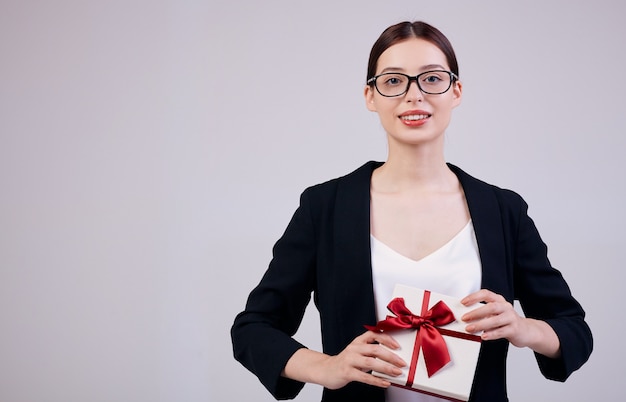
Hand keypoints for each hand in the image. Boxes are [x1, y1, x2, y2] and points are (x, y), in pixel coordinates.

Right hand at [283, 330, 406, 389]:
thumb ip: (371, 352)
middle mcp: (354, 348)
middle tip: (402, 363)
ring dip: (386, 367)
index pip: (374, 334)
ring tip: (397, 373)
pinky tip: (385, 383)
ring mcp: (349, 360)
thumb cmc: (346, 362)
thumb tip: (393, 358)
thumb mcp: (358, 352)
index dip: (387, 338)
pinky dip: (377, 380)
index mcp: (358, 342)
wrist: (325, 370)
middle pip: (375, 349)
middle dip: (391, 356)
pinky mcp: (347, 372)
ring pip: (371, 362)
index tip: (398, 346)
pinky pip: (364, 377)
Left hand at [460, 289, 528, 346]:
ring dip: (480, 324)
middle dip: (476, 312)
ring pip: (495, 320)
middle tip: (464, 318)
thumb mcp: (495, 314)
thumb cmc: (507, 321)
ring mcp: (511, 318)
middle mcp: (506, 307)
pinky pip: (501, 331)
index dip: (474, 297)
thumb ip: (483, 313)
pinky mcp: (514, 329)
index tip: (463, 302)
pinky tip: (483, 336)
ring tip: (470, 329)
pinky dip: (491, 334)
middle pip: (491, 307)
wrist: (527, 331)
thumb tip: (466, 316)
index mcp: (499, 300)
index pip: (486, 294)